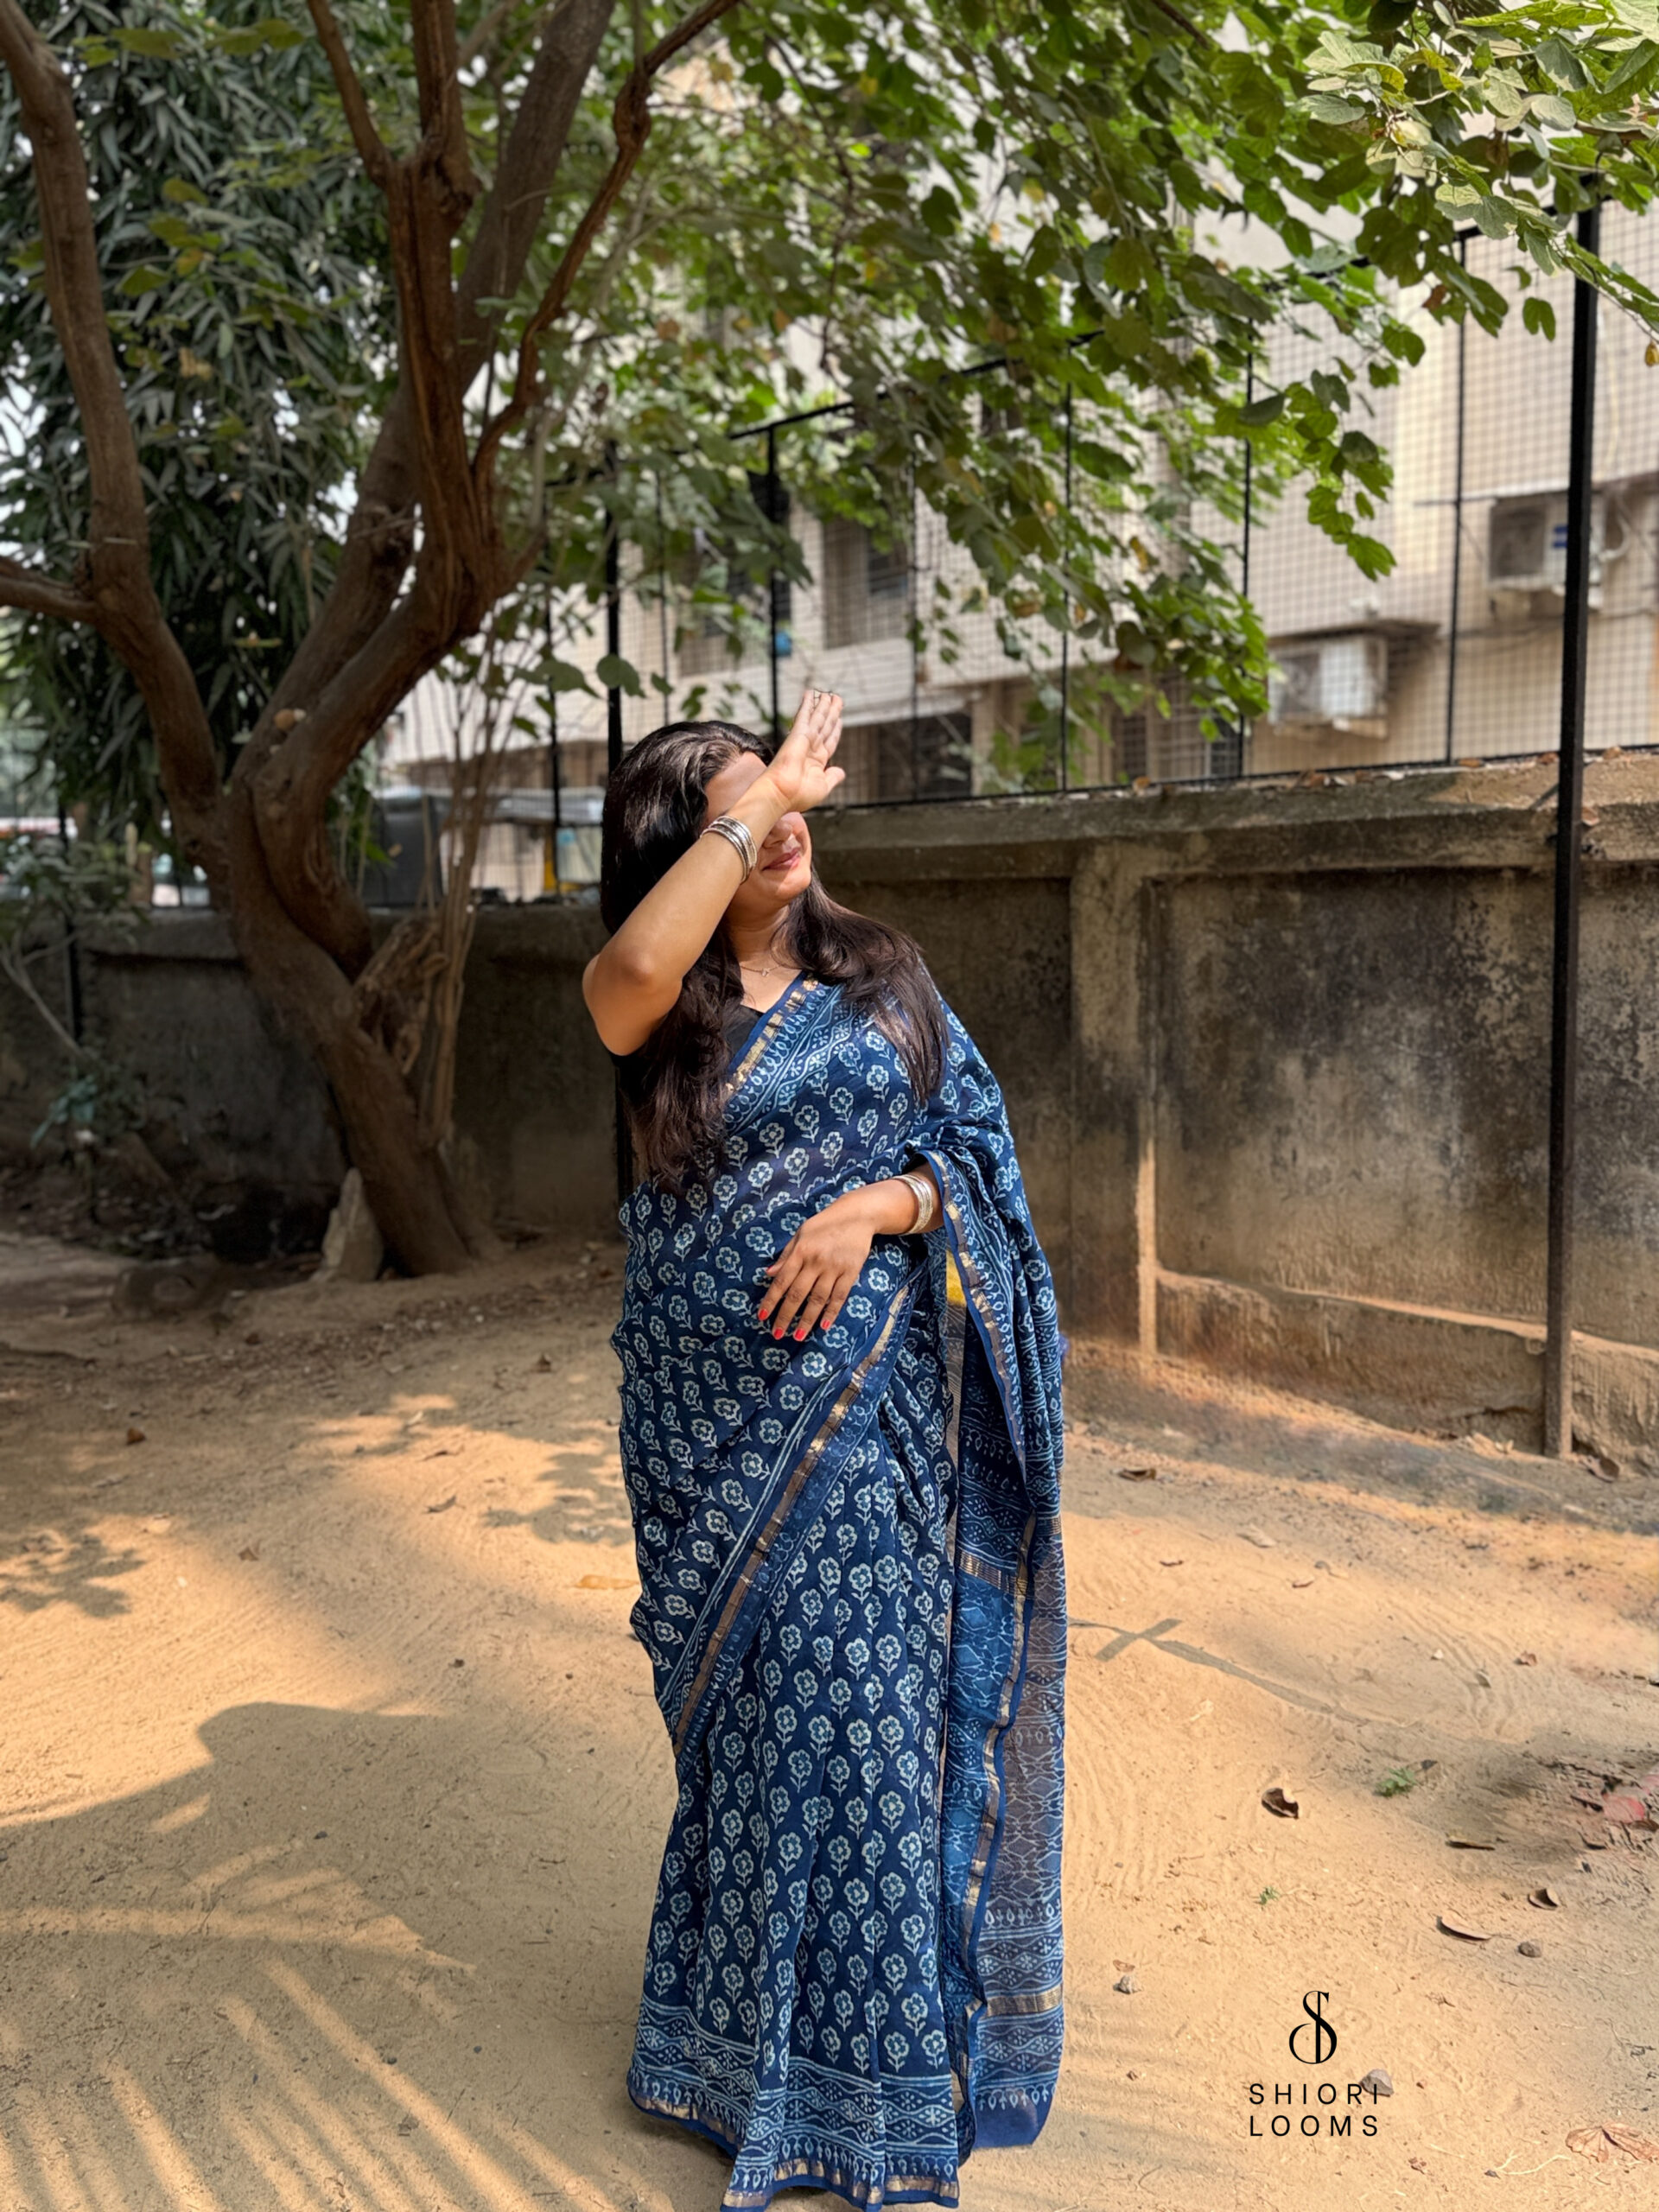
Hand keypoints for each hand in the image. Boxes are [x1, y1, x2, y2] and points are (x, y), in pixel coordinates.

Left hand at [758, 1186, 879, 1339]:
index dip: (771, 1300)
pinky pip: (839, 1296)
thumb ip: (786, 1255)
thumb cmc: (825, 1224)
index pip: (782, 1281)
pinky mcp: (851, 1272)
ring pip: (817, 1299)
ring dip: (807, 1320)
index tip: (762, 1317)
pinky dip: (831, 1312)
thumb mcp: (801, 1234)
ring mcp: (834, 1267)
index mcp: (800, 1251)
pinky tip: (824, 1326)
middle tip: (776, 1334)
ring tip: (798, 1337)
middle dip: (785, 1316)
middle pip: (797, 1294)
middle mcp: (815, 1261)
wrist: (857, 1215)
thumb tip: (768, 1274)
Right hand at [761, 688, 843, 813]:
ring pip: (818, 718)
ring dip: (824, 705)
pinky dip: (808, 704)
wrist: (782, 794)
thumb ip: (833, 777)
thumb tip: (841, 771)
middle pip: (824, 726)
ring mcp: (804, 740)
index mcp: (816, 762)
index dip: (835, 730)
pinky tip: (811, 693)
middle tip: (838, 698)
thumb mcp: (823, 787)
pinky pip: (805, 715)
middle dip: (832, 713)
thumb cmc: (799, 795)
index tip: (839, 719)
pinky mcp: (798, 734)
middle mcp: (810, 748)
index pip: (829, 741)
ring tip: (831, 694)